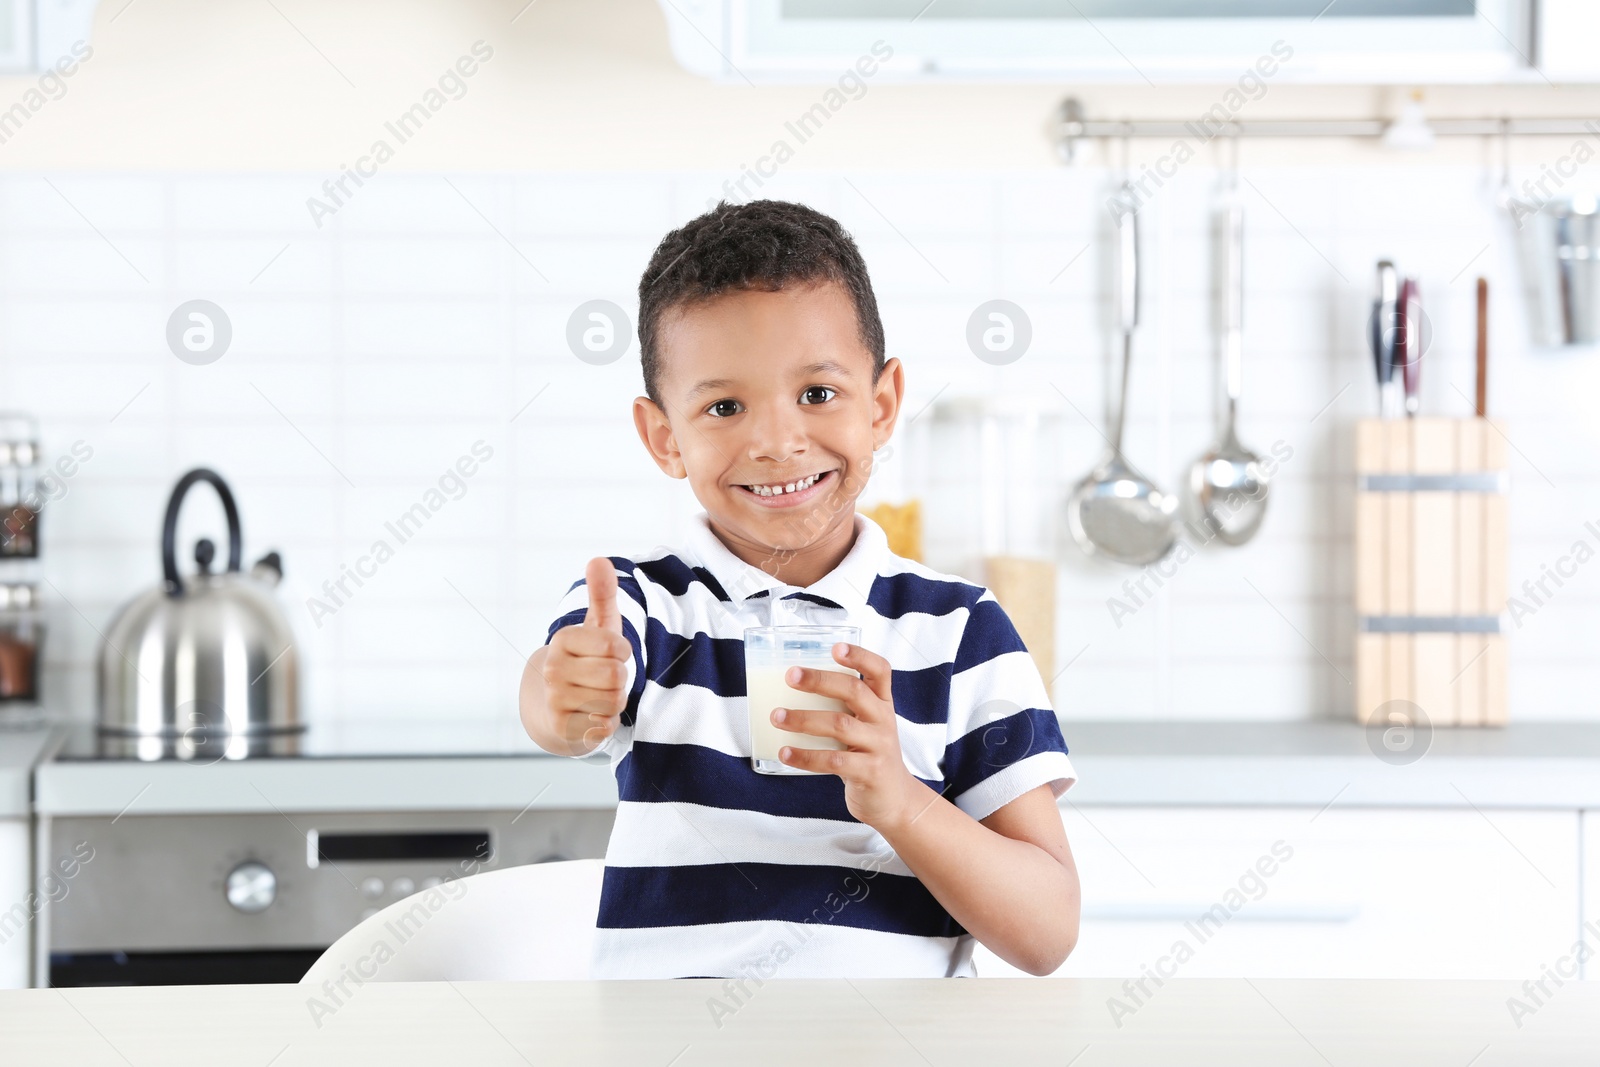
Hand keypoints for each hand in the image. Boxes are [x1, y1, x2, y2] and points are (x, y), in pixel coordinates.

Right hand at [540, 557, 631, 754]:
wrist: (555, 709)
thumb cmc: (587, 661)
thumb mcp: (598, 627)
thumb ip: (602, 595)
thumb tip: (599, 560)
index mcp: (563, 640)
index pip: (615, 645)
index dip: (623, 652)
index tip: (613, 654)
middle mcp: (553, 668)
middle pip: (616, 675)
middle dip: (620, 679)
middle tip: (606, 678)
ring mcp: (554, 699)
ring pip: (613, 700)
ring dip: (615, 701)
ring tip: (599, 695)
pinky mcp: (562, 728)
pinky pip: (605, 725)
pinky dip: (607, 723)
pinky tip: (592, 716)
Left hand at [773, 643, 924, 830]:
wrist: (894, 800)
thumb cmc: (869, 755)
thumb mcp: (865, 726)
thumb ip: (842, 708)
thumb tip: (791, 689)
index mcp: (882, 703)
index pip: (880, 670)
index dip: (860, 656)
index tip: (835, 647)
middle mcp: (884, 720)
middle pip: (854, 691)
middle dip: (819, 681)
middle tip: (791, 676)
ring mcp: (879, 746)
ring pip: (840, 725)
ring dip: (804, 719)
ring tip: (777, 716)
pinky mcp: (869, 772)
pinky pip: (833, 761)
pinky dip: (806, 756)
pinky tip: (785, 753)